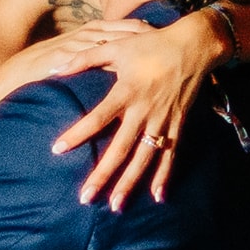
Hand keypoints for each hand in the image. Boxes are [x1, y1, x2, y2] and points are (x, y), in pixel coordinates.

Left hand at [44, 11, 228, 209]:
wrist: (193, 45)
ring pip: (144, 158)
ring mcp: (162, 120)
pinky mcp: (177, 124)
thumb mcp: (117, 45)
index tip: (57, 149)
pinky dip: (165, 175)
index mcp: (127, 90)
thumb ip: (85, 58)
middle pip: (120, 148)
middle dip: (102, 174)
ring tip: (115, 205)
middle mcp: (144, 109)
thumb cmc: (150, 44)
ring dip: (130, 183)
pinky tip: (157, 196)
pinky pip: (171, 154)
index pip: (97, 117)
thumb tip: (55, 69)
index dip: (77, 133)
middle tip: (85, 198)